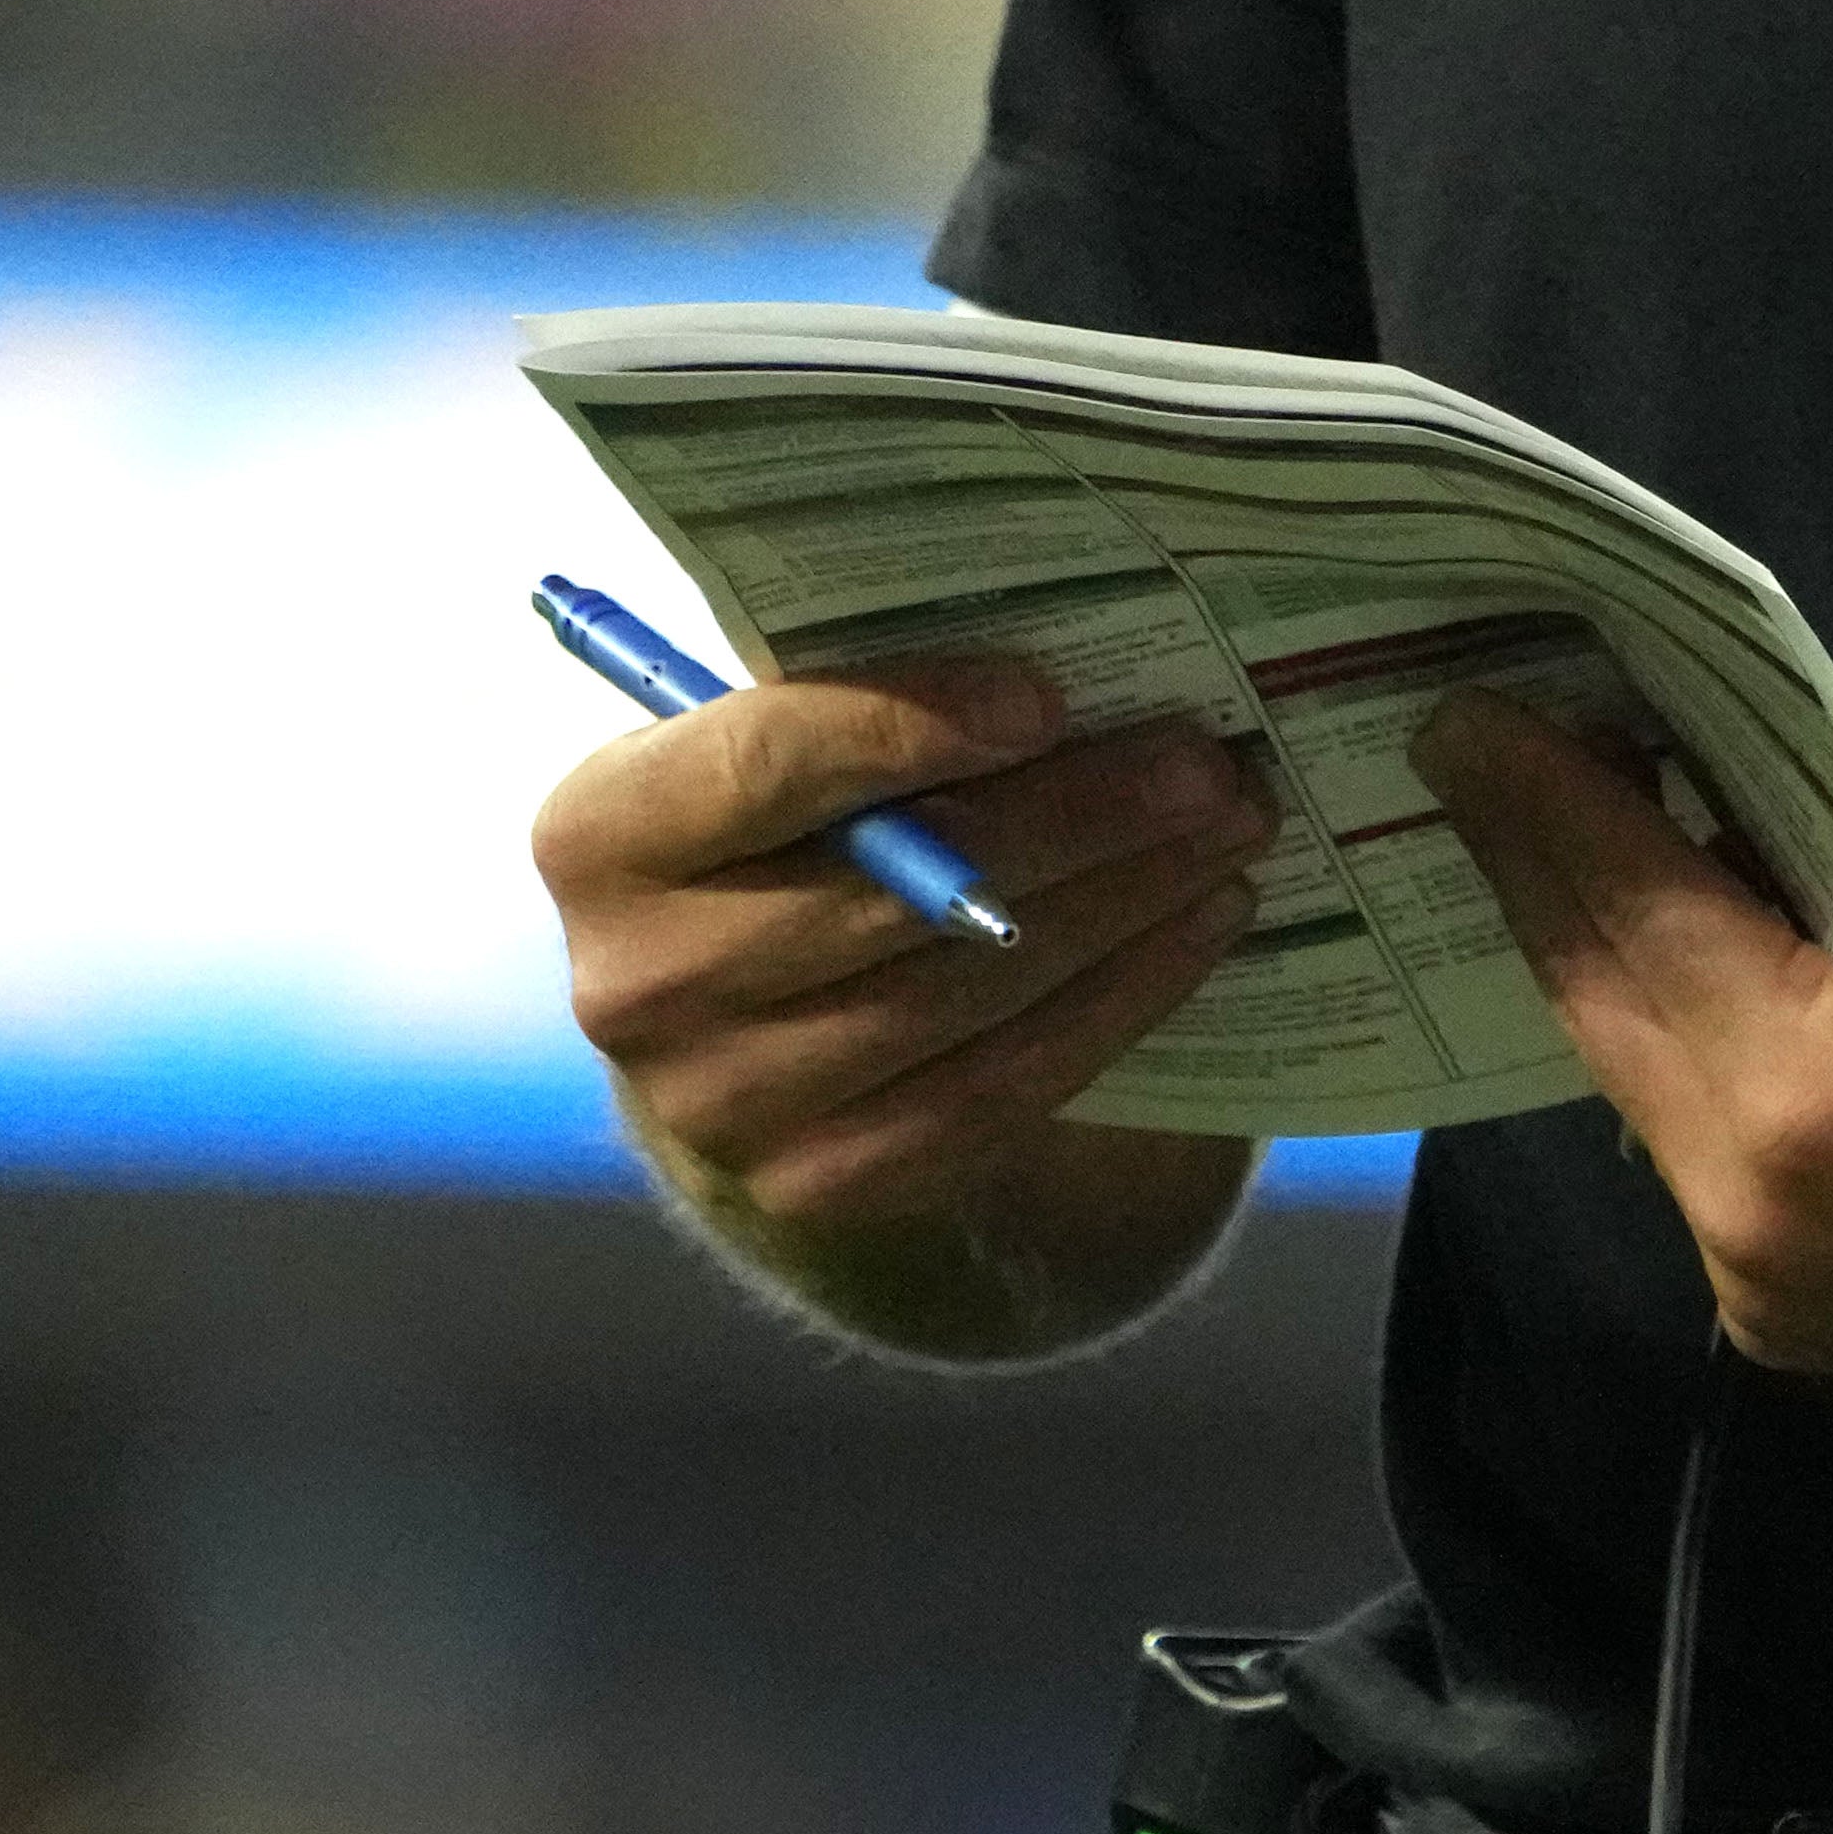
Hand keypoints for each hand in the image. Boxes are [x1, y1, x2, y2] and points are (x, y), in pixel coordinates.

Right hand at [533, 651, 1267, 1244]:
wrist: (745, 1007)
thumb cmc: (785, 818)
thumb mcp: (780, 735)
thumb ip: (867, 694)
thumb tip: (1074, 649)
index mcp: (600, 835)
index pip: (758, 767)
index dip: (905, 728)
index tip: (1048, 696)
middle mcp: (634, 984)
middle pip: (888, 893)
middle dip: (1071, 820)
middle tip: (1206, 764)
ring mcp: (721, 1105)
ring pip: (961, 995)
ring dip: (1123, 906)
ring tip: (1232, 832)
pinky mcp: (817, 1184)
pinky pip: (998, 1091)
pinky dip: (1117, 1002)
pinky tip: (1199, 929)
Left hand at [1415, 691, 1832, 1389]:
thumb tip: (1718, 775)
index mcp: (1800, 1093)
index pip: (1631, 909)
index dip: (1544, 798)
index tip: (1462, 713)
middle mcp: (1738, 1208)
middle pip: (1597, 1003)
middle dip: (1539, 864)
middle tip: (1478, 748)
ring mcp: (1751, 1281)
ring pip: (1630, 1080)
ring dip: (1605, 955)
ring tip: (1572, 828)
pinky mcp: (1779, 1313)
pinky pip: (1688, 1149)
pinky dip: (1673, 1044)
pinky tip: (1680, 961)